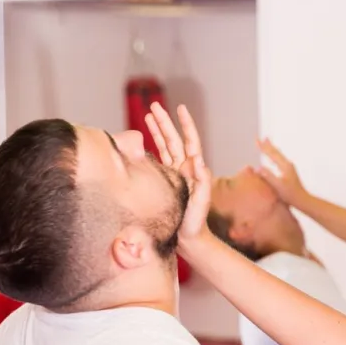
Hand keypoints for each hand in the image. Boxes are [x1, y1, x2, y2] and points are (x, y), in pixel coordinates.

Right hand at [144, 103, 212, 245]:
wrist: (189, 239)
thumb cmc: (195, 223)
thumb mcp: (201, 203)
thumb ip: (202, 183)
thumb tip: (200, 162)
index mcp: (193, 170)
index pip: (190, 142)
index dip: (186, 125)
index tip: (180, 108)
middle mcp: (185, 170)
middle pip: (174, 140)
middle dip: (165, 122)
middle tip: (154, 105)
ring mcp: (175, 175)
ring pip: (165, 147)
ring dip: (157, 131)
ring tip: (148, 115)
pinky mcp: (166, 182)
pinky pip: (159, 160)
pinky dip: (152, 148)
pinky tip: (143, 140)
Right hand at [256, 139, 307, 205]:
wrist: (302, 200)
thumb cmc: (291, 195)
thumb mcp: (278, 186)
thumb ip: (268, 176)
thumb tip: (258, 168)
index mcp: (285, 166)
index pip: (272, 153)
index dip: (263, 147)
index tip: (257, 140)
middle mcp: (288, 164)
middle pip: (276, 152)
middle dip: (267, 145)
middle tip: (260, 138)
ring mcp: (289, 168)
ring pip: (278, 155)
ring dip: (271, 149)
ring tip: (266, 143)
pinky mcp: (289, 173)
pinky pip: (279, 161)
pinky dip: (274, 156)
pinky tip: (273, 159)